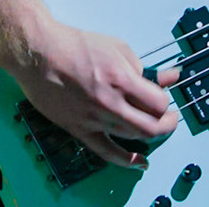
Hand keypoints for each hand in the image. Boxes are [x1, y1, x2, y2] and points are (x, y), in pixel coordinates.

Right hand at [0, 20, 179, 168]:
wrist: (39, 54)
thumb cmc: (74, 46)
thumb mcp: (116, 47)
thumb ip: (143, 66)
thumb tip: (168, 77)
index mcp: (121, 79)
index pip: (158, 104)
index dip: (166, 102)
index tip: (164, 99)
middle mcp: (110, 103)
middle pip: (151, 127)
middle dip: (167, 124)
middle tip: (169, 118)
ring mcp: (95, 119)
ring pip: (133, 138)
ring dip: (149, 135)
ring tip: (152, 126)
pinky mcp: (80, 129)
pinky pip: (107, 152)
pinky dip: (127, 161)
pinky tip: (140, 163)